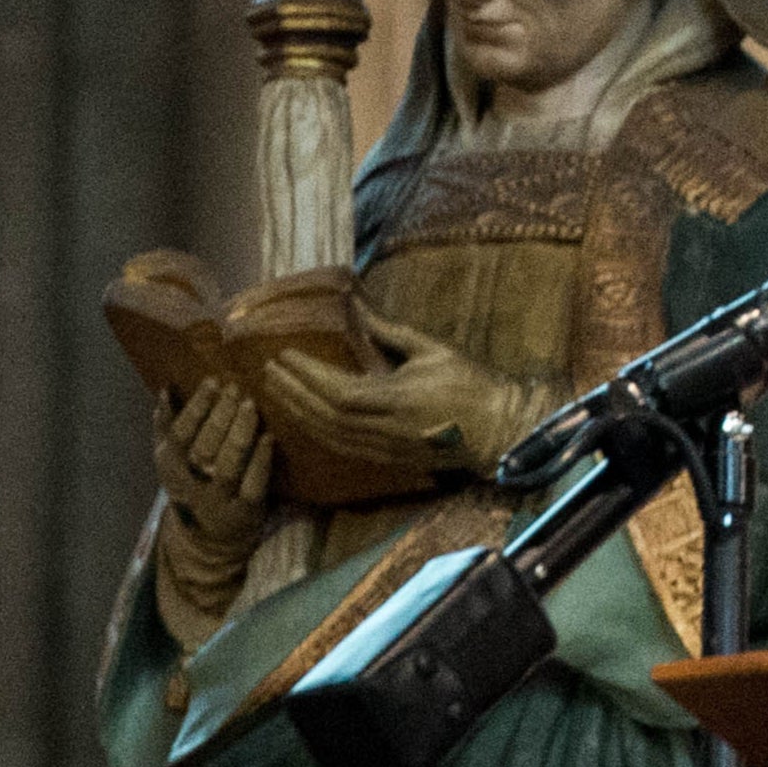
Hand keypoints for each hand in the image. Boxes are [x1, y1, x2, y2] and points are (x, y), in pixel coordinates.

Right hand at [152, 381, 271, 618]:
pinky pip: (252, 485)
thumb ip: (165, 425)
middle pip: (204, 446)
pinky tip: (269, 438)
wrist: (206, 538)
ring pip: (227, 464)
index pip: (180, 433)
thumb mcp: (170, 459)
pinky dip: (260, 461)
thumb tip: (166, 389)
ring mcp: (217, 499)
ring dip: (239, 433)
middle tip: (236, 388)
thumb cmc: (191, 484)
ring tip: (251, 405)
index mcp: (171, 465)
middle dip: (220, 414)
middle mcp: (191, 482)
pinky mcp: (244, 511)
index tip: (213, 382)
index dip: (196, 408)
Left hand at [256, 312, 547, 480]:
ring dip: (298, 413)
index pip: (338, 391)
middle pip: (324, 416)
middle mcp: (386, 428)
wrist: (499, 429)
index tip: (284, 354)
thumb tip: (355, 306)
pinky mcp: (388, 460)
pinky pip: (341, 447)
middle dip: (292, 393)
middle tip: (268, 370)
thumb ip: (389, 332)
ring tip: (277, 391)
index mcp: (399, 398)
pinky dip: (316, 431)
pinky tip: (302, 417)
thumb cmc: (471, 384)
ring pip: (328, 436)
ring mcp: (386, 448)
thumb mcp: (434, 350)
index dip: (306, 375)